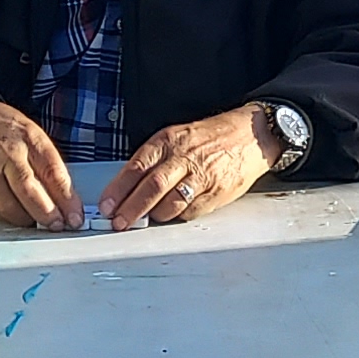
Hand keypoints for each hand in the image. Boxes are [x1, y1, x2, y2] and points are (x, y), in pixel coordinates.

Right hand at [0, 98, 82, 229]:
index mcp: (30, 139)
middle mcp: (9, 152)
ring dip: (25, 219)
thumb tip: (66, 199)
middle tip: (58, 225)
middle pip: (29, 189)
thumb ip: (49, 166)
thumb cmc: (6, 130)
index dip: (66, 199)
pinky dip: (5, 215)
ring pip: (8, 204)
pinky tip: (14, 214)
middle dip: (47, 213)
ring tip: (35, 222)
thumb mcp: (34, 137)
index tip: (75, 217)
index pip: (53, 172)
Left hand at [104, 108, 279, 229]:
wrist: (250, 135)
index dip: (118, 189)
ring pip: (170, 203)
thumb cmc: (210, 137)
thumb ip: (153, 159)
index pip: (137, 167)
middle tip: (119, 222)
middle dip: (131, 209)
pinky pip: (190, 211)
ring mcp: (202, 176)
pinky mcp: (217, 193)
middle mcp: (184, 157)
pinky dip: (177, 217)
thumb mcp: (176, 136)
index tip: (107, 205)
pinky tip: (170, 216)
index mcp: (169, 141)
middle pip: (151, 187)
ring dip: (153, 216)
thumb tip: (126, 187)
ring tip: (143, 220)